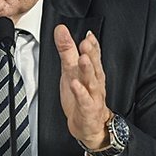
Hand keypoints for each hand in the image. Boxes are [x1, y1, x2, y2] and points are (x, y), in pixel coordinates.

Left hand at [54, 25, 112, 151]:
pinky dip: (80, 92)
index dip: (93, 45)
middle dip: (91, 54)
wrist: (88, 125)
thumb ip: (67, 50)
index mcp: (91, 72)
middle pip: (94, 66)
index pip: (94, 56)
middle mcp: (94, 82)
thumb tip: (61, 30)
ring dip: (88, 70)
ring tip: (83, 59)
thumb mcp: (70, 70)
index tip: (89, 34)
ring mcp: (92, 96)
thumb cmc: (81, 96)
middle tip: (86, 42)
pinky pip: (84, 100)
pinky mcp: (87, 109)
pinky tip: (75, 84)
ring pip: (92, 82)